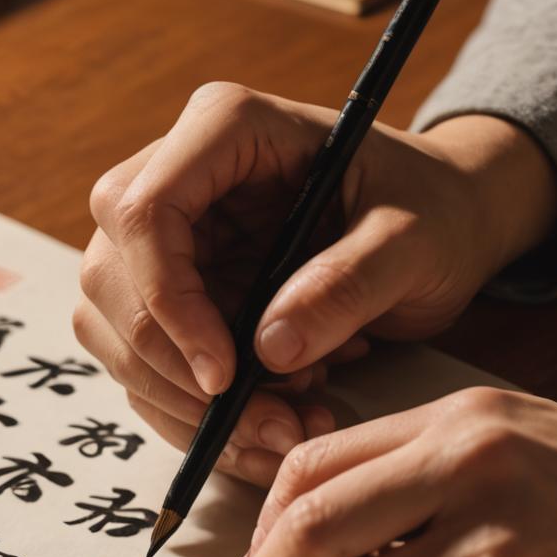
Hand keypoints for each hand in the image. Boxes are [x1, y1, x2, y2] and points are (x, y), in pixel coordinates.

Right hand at [74, 83, 556, 487]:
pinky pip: (148, 367)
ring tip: (287, 426)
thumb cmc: (434, 209)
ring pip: (115, 331)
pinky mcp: (178, 297)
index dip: (169, 299)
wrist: (447, 226)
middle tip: (269, 423)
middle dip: (175, 368)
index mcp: (227, 130)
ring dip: (185, 402)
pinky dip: (198, 415)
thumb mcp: (415, 239)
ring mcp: (170, 242)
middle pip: (110, 276)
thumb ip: (349, 283)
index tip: (226, 374)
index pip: (144, 210)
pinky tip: (273, 427)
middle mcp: (178, 177)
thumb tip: (270, 350)